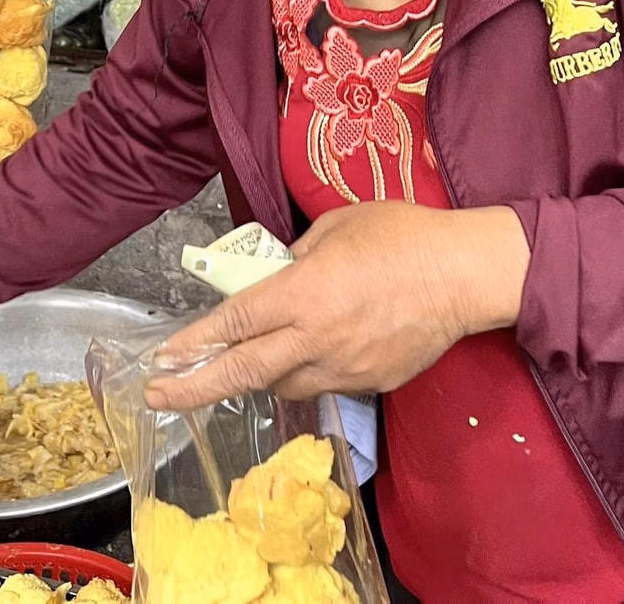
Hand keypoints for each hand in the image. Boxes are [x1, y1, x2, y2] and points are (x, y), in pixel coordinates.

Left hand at [146, 202, 529, 410]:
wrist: (466, 275)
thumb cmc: (403, 236)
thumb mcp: (336, 227)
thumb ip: (296, 256)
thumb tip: (275, 275)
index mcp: (302, 293)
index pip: (234, 324)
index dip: (193, 343)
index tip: (162, 356)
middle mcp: (315, 338)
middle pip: (242, 373)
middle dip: (193, 388)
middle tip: (158, 396)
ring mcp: (343, 368)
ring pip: (283, 384)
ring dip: (261, 373)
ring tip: (257, 354)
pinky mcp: (369, 384)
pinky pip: (324, 383)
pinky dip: (309, 370)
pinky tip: (321, 347)